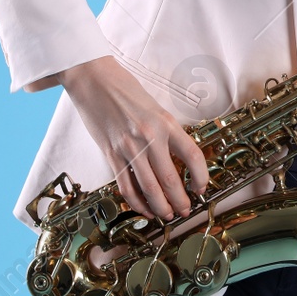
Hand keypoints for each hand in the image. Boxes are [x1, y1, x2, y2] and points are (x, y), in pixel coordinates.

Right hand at [44, 55, 211, 221]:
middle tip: (185, 211)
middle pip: (170, 179)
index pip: (192, 155)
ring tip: (167, 215)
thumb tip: (179, 159)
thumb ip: (166, 132)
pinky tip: (144, 208)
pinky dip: (136, 201)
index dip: (201, 176)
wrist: (94, 80)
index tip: (202, 188)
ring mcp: (129, 147)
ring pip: (149, 188)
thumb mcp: (155, 108)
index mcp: (166, 123)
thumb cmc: (126, 90)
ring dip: (160, 206)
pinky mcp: (111, 154)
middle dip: (180, 200)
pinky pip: (126, 185)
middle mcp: (150, 137)